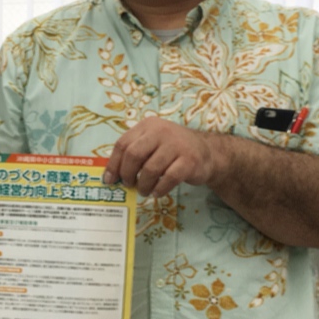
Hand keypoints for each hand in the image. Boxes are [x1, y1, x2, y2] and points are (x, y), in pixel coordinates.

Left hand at [102, 118, 221, 197]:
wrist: (208, 153)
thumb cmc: (173, 151)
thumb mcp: (153, 144)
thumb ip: (135, 153)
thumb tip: (112, 176)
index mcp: (148, 126)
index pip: (123, 144)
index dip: (113, 164)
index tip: (110, 180)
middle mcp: (161, 131)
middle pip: (134, 154)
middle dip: (127, 174)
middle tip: (129, 185)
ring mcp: (177, 145)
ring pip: (150, 169)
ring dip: (143, 184)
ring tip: (144, 190)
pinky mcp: (190, 160)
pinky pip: (168, 178)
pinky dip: (159, 189)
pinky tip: (157, 192)